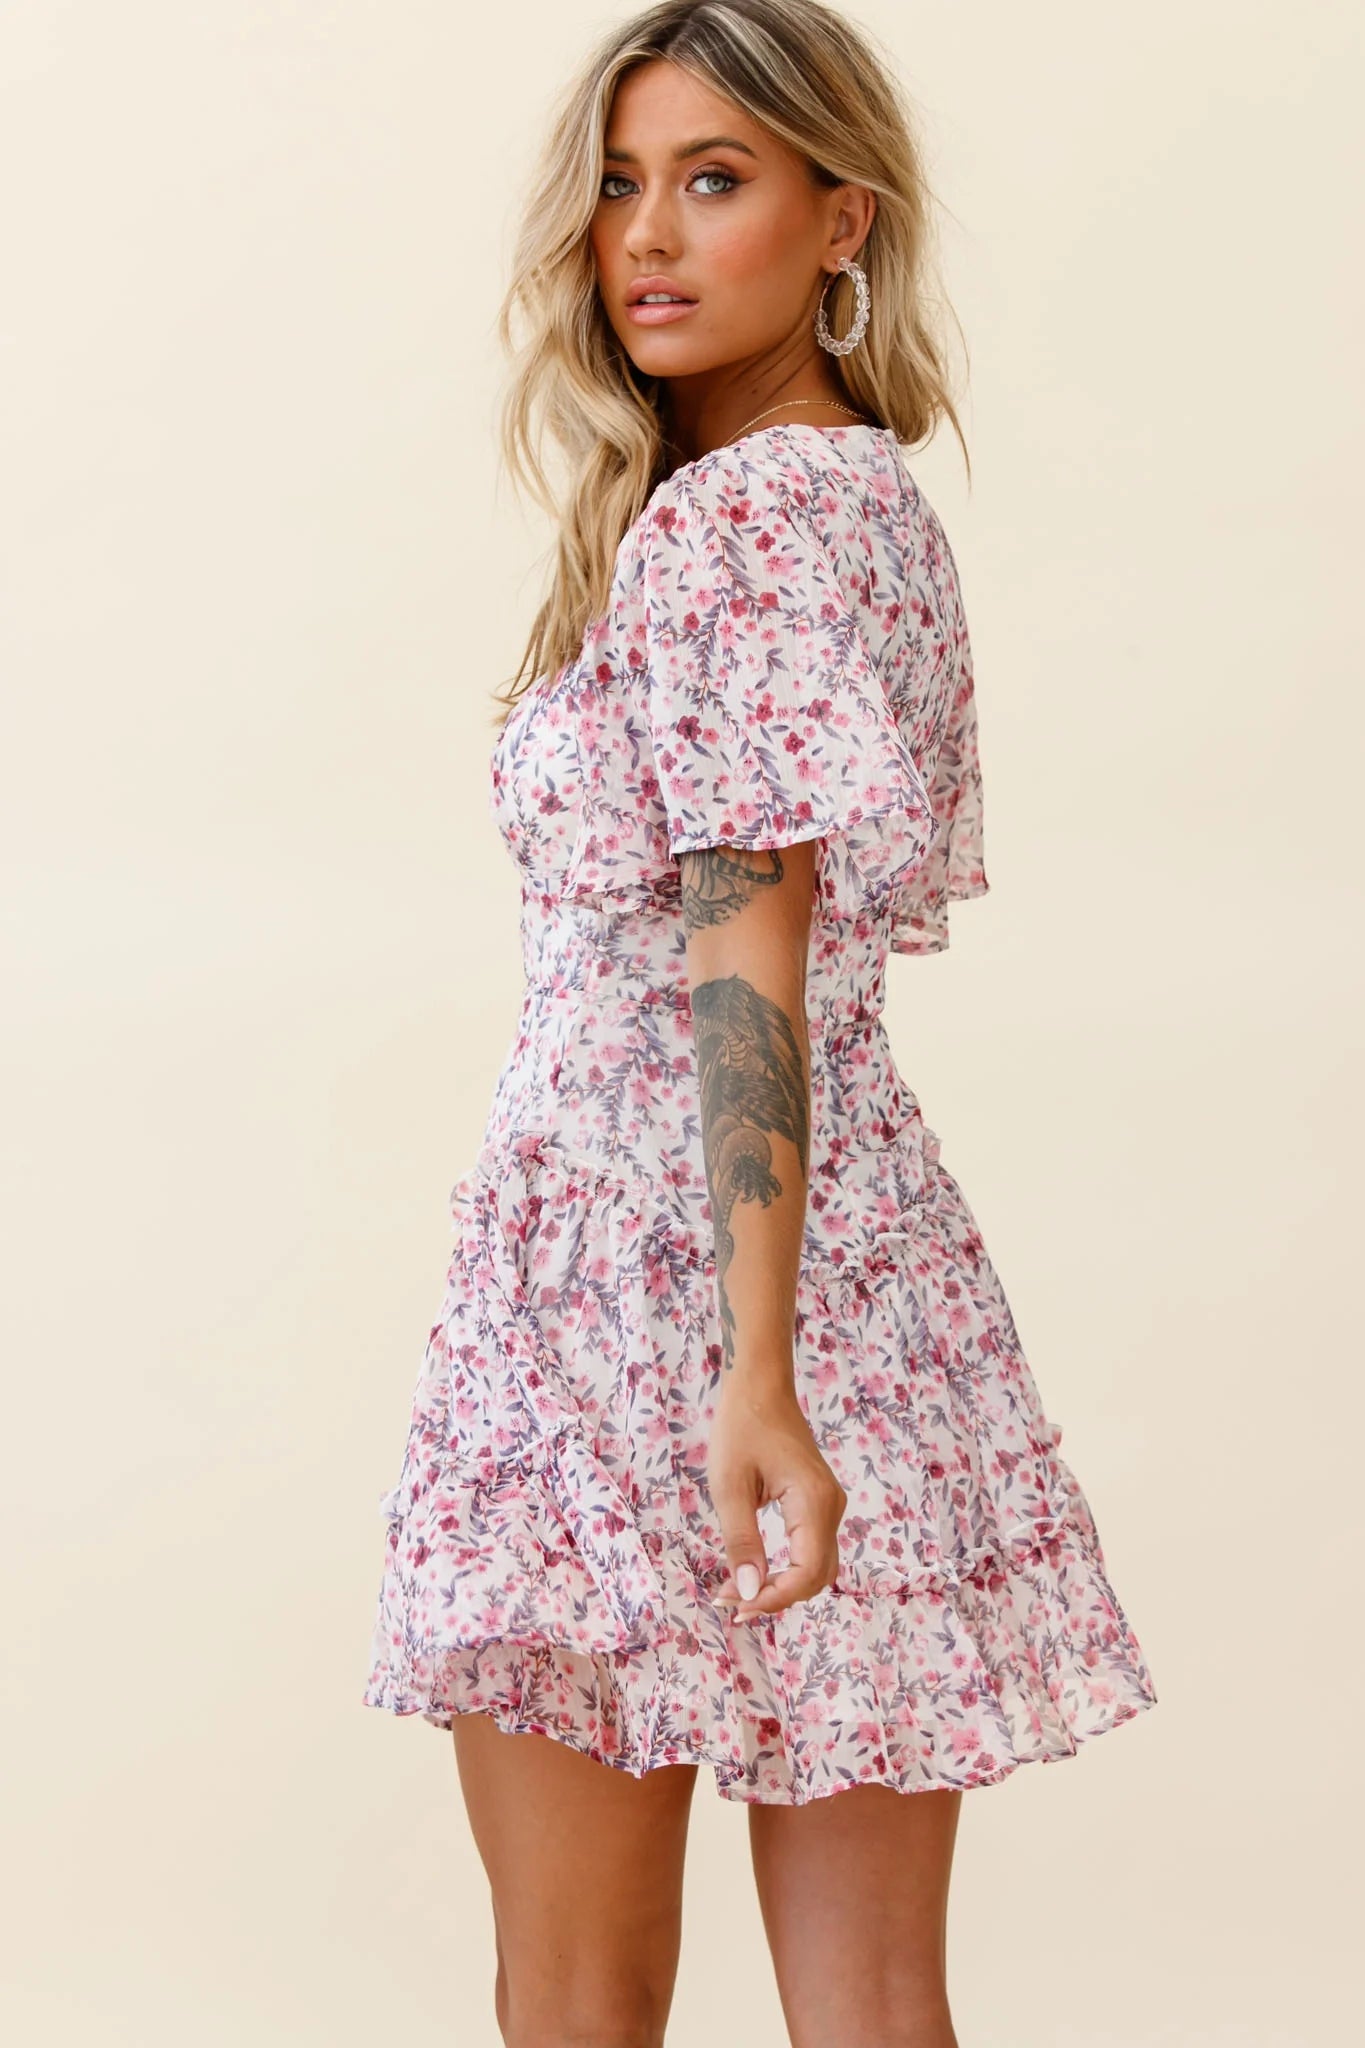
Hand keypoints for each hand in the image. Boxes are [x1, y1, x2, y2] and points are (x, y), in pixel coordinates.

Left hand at [706, 1371, 846, 1621]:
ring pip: (816, 1566)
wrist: (761, 1385)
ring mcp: (829, 1504)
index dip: (775, 1599)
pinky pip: (811, 1548)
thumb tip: (747, 1592)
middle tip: (730, 1603)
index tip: (736, 1607)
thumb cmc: (741, 1426)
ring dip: (781, 1586)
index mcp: (813, 1501)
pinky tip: (754, 1572)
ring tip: (737, 1592)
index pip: (807, 1572)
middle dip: (776, 1597)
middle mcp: (831, 1506)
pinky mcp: (820, 1502)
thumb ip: (741, 1541)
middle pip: (817, 1576)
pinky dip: (786, 1568)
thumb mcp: (729, 1485)